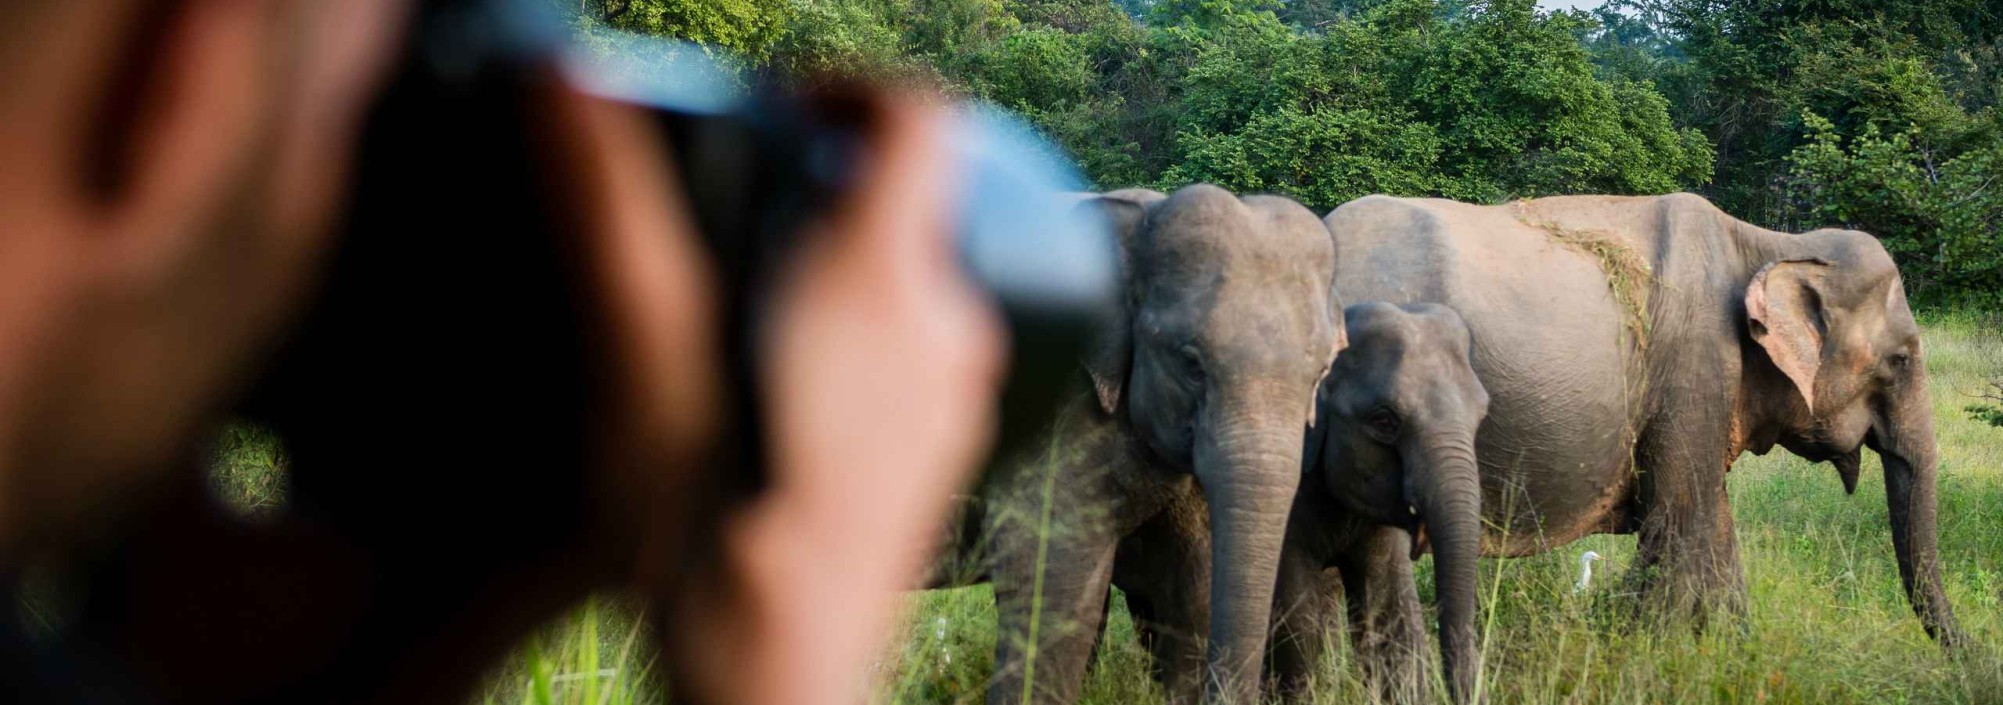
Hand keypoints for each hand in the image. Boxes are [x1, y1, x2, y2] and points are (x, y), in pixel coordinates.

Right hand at [547, 84, 1003, 703]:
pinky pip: (921, 338)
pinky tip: (785, 362)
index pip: (918, 117)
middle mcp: (945, 331)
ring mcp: (956, 395)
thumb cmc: (708, 534)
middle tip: (749, 188)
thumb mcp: (645, 363)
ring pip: (921, 269)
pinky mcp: (946, 447)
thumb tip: (561, 78)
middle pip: (919, 192)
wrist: (780, 678)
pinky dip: (866, 313)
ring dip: (848, 244)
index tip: (776, 109)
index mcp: (885, 287)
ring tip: (754, 276)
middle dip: (835, 169)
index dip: (849, 87)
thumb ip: (606, 214)